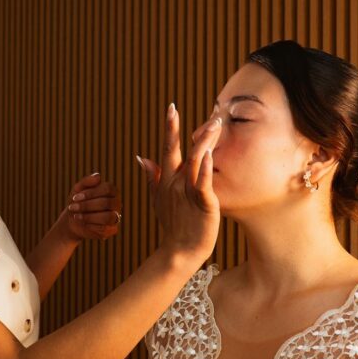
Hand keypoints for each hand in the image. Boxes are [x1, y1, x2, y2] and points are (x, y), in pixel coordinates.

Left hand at [62, 172, 122, 241]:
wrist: (72, 220)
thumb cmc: (77, 202)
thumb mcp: (77, 189)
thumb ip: (86, 181)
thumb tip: (98, 176)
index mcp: (111, 191)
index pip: (107, 189)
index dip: (91, 193)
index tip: (75, 197)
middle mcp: (116, 203)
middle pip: (107, 203)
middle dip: (87, 206)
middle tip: (72, 207)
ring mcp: (116, 217)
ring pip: (108, 217)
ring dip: (89, 216)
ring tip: (76, 216)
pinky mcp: (112, 229)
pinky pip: (104, 228)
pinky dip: (90, 225)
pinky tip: (83, 223)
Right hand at [137, 104, 220, 262]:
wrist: (180, 251)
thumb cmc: (173, 225)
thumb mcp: (158, 198)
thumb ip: (152, 177)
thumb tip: (142, 158)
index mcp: (168, 179)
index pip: (168, 148)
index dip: (170, 127)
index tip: (172, 107)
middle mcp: (177, 182)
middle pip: (182, 150)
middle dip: (190, 129)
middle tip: (208, 109)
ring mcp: (188, 192)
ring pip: (196, 162)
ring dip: (205, 142)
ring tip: (215, 125)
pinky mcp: (203, 204)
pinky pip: (203, 184)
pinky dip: (206, 169)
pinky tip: (210, 155)